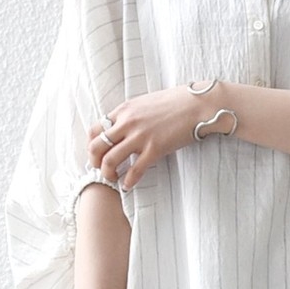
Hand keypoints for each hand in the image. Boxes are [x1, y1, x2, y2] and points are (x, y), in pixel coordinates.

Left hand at [87, 83, 230, 188]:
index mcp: (124, 110)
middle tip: (100, 170)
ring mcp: (140, 136)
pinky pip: (135, 170)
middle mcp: (127, 122)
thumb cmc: (176, 102)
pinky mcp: (155, 149)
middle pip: (96, 146)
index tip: (96, 155)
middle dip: (94, 162)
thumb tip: (123, 128)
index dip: (91, 145)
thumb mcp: (146, 103)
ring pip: (110, 160)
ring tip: (113, 179)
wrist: (198, 105)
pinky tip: (128, 186)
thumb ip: (131, 115)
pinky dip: (128, 181)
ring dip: (108, 173)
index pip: (95, 129)